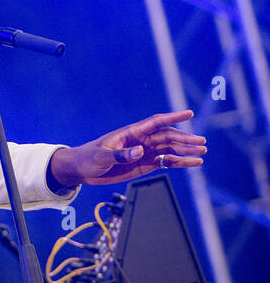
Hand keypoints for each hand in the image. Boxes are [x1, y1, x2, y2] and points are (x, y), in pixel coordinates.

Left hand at [50, 110, 206, 186]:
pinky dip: (181, 162)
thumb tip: (139, 151)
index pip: (155, 122)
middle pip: (168, 137)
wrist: (81, 170)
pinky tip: (194, 163)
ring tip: (202, 152)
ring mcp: (144, 152)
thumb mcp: (101, 156)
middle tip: (201, 143)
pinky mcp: (145, 164)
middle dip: (185, 139)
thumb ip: (120, 155)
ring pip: (170, 149)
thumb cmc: (88, 158)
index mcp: (130, 133)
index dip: (172, 117)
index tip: (188, 113)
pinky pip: (166, 162)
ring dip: (187, 150)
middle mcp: (141, 141)